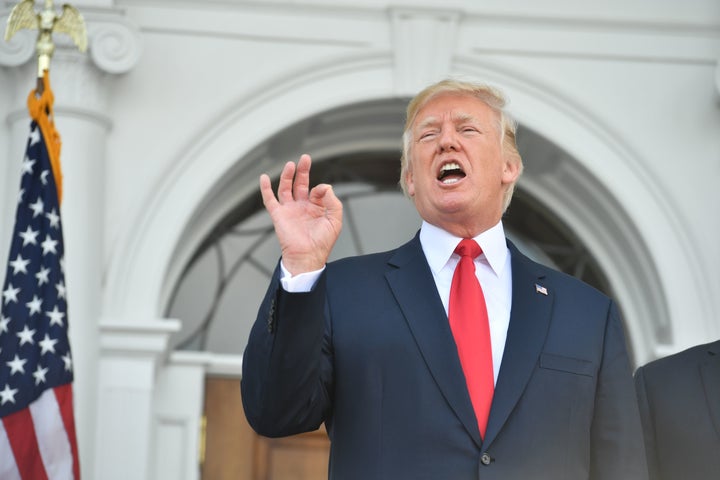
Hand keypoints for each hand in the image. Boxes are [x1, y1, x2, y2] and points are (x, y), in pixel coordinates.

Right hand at [260, 154, 342, 274]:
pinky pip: (269, 200)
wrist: (308, 256)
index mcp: (315, 208)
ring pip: (286, 188)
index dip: (321, 188)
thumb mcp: (335, 220)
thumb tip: (324, 186)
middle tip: (305, 158)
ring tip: (291, 165)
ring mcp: (289, 210)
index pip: (317, 190)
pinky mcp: (278, 215)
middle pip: (300, 183)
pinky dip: (265, 189)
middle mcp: (301, 207)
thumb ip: (333, 201)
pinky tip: (264, 178)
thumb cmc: (322, 242)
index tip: (322, 191)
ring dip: (287, 176)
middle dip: (302, 171)